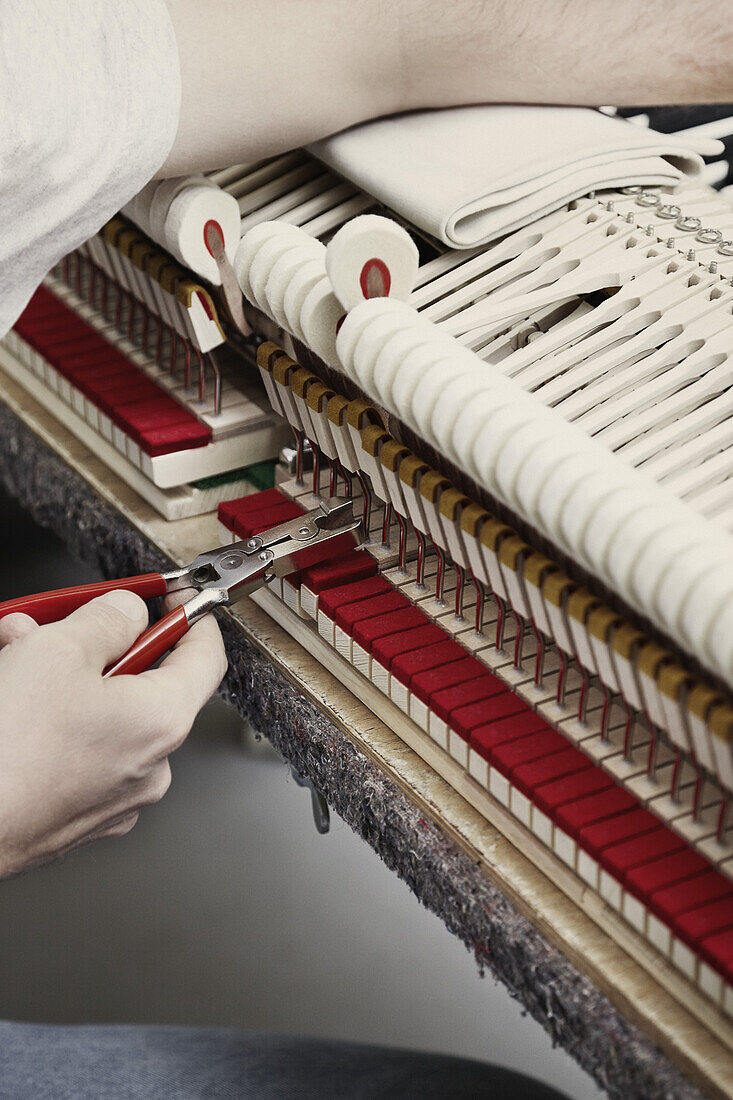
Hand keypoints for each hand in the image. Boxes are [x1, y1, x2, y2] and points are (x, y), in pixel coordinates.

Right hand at [0, 588, 226, 876]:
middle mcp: (150, 765)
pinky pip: (81, 749)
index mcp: (162, 721)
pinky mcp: (77, 815)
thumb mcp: (58, 650)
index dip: (193, 618)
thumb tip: (128, 612)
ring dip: (67, 678)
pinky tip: (17, 702)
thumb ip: (107, 619)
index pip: (207, 658)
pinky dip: (56, 720)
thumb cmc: (6, 753)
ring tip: (18, 654)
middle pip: (144, 683)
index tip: (177, 598)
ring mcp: (115, 796)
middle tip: (62, 622)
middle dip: (100, 644)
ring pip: (104, 715)